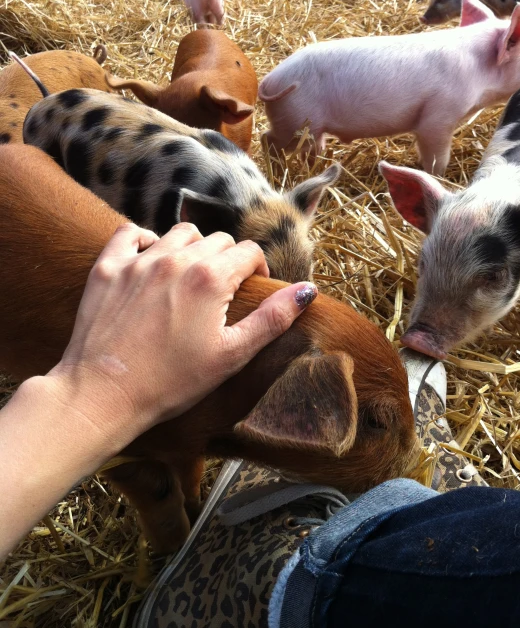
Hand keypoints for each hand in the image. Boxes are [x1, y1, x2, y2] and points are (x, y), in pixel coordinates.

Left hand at [45, 222, 316, 447]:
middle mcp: (177, 259)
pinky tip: (150, 261)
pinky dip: (145, 240)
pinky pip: (130, 233)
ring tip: (189, 277)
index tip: (250, 288)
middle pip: (217, 239)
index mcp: (211, 279)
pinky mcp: (108, 268)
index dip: (257, 268)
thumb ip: (273, 319)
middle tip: (221, 290)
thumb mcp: (232, 355)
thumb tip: (308, 291)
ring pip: (179, 233)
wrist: (104, 394)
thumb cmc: (172, 382)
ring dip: (192, 248)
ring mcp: (139, 260)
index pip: (248, 251)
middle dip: (227, 259)